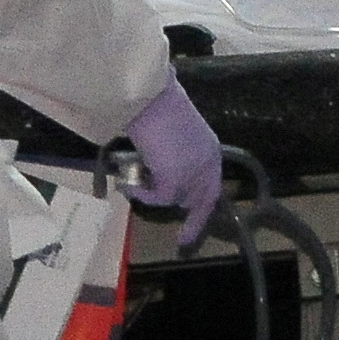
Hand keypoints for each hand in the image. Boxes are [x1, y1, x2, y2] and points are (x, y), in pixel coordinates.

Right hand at [117, 77, 224, 253]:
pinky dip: (140, 193)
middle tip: (182, 240)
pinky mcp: (175, 182)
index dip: (204, 206)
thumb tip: (160, 166)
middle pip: (203, 202)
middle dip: (192, 222)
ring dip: (152, 195)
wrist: (149, 99)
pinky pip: (157, 198)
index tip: (197, 223)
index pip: (212, 186)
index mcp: (210, 150)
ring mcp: (194, 175)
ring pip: (174, 200)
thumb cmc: (156, 105)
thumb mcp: (174, 132)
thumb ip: (176, 152)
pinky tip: (126, 184)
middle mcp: (208, 165)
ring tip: (131, 183)